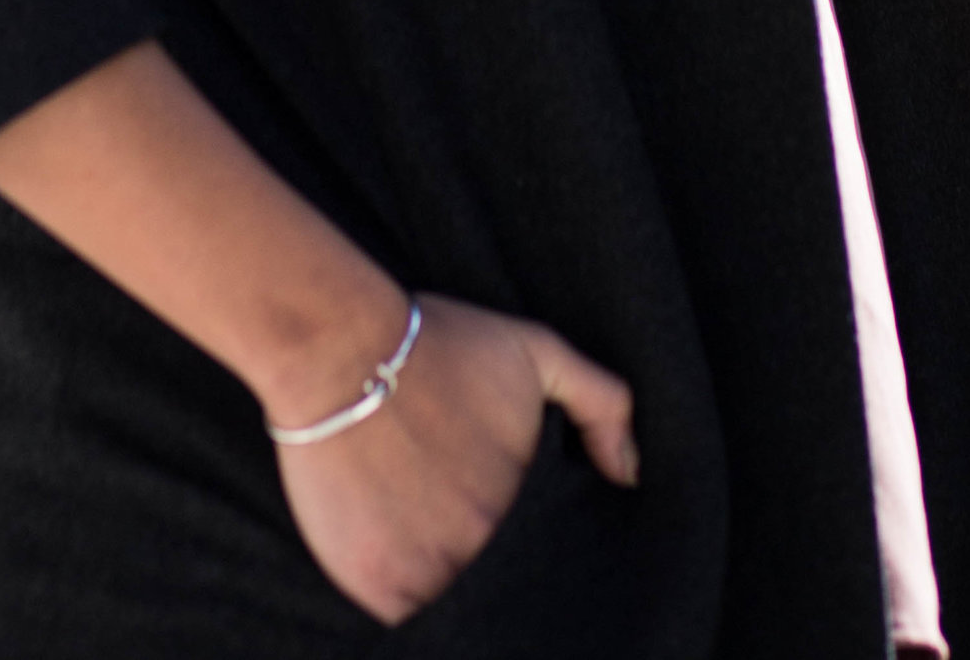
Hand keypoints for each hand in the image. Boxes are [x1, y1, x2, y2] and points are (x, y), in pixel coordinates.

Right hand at [270, 294, 637, 625]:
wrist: (340, 348)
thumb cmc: (437, 348)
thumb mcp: (535, 350)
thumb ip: (599, 402)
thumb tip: (629, 473)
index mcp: (528, 511)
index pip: (549, 566)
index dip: (534, 557)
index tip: (516, 540)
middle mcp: (485, 551)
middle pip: (503, 591)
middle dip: (495, 573)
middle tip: (463, 535)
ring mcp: (430, 573)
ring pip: (456, 611)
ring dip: (450, 590)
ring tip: (430, 546)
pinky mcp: (376, 584)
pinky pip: (405, 622)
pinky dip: (405, 603)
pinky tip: (397, 562)